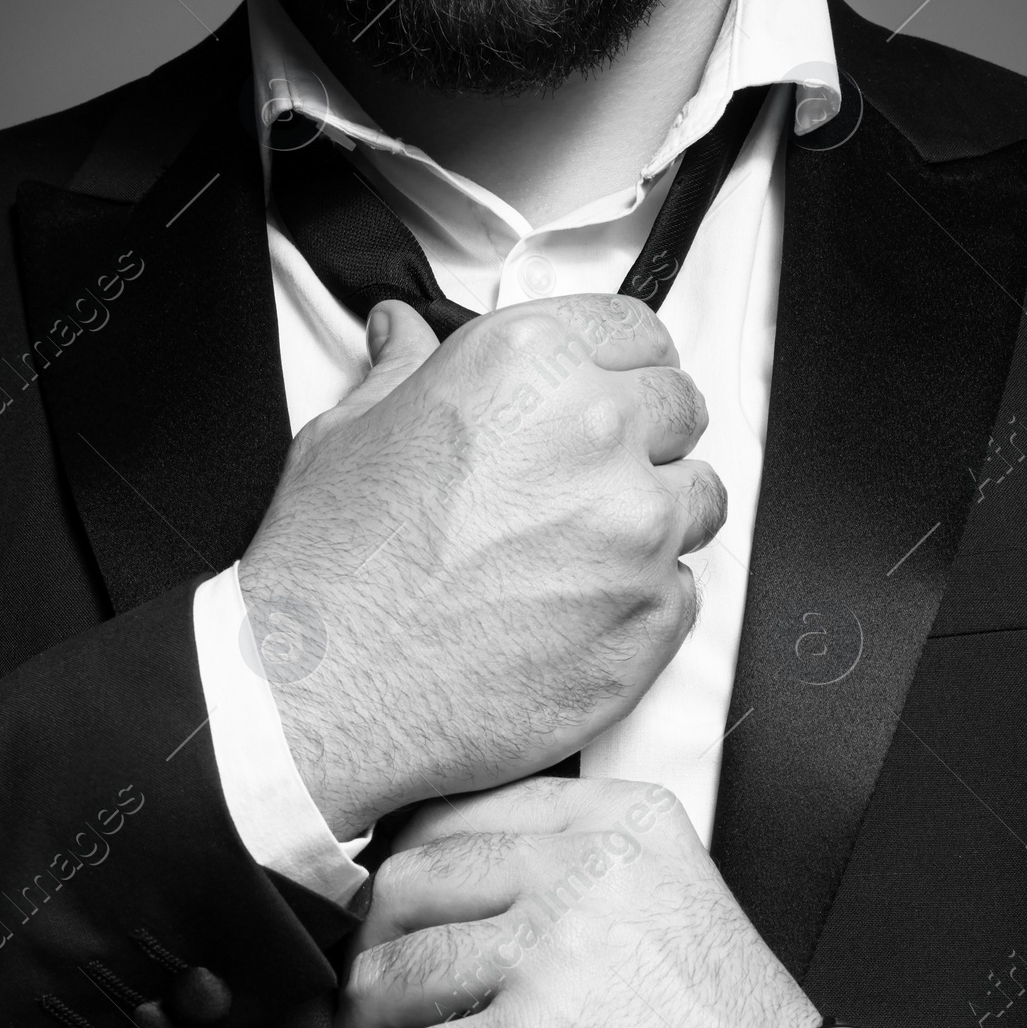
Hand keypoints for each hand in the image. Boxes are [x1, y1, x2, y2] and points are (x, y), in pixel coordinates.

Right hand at [238, 294, 724, 836]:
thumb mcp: (350, 432)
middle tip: (581, 484)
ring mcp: (635, 533)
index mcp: (528, 368)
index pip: (638, 334)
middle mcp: (596, 437)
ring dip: (655, 521)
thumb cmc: (331, 572)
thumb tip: (405, 335)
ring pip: (699, 501)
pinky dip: (645, 602)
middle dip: (644, 440)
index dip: (620, 368)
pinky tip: (573, 614)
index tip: (607, 395)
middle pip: (680, 410)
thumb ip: (403, 370)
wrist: (327, 692)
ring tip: (577, 555)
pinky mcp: (651, 620)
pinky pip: (685, 592)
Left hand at [333, 776, 814, 1027]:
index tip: (387, 934)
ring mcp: (546, 964)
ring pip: (383, 982)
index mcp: (619, 827)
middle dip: (368, 965)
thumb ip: (581, 881)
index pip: (454, 820)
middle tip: (373, 1022)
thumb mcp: (680, 912)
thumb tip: (451, 907)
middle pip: (402, 892)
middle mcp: (581, 875)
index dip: (400, 887)